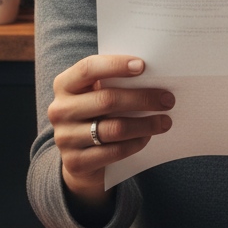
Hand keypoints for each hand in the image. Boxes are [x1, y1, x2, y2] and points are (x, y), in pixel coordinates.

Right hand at [48, 55, 173, 220]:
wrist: (78, 153)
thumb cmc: (95, 112)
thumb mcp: (95, 92)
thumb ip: (113, 81)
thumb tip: (152, 73)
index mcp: (64, 85)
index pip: (88, 68)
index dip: (115, 65)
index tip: (143, 66)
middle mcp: (60, 110)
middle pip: (106, 99)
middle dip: (142, 98)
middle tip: (167, 99)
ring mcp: (65, 138)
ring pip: (114, 128)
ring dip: (145, 124)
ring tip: (165, 121)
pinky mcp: (76, 162)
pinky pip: (114, 151)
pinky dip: (136, 143)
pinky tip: (147, 137)